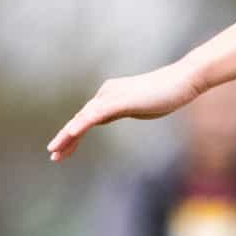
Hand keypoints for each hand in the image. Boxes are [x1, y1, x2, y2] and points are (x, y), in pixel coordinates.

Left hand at [48, 63, 201, 160]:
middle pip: (80, 118)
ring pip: (83, 118)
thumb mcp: (138, 106)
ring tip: (55, 151)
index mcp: (110, 95)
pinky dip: (81, 125)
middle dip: (65, 138)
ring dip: (67, 135)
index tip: (64, 150)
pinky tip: (70, 134)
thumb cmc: (166, 93)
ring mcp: (112, 96)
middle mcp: (106, 93)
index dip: (73, 134)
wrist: (183, 81)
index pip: (87, 118)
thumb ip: (122, 110)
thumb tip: (108, 116)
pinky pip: (95, 115)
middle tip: (53, 155)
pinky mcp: (120, 100)